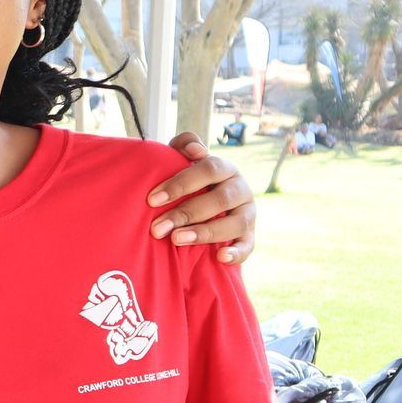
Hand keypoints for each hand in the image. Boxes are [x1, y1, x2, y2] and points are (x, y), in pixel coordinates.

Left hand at [148, 131, 255, 263]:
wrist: (202, 205)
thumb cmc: (187, 180)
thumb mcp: (182, 159)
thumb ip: (185, 145)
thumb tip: (196, 150)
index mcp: (224, 169)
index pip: (208, 170)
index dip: (180, 183)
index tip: (151, 200)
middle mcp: (240, 189)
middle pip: (219, 200)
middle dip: (186, 213)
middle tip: (157, 228)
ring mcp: (247, 213)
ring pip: (235, 223)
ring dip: (205, 232)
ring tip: (177, 240)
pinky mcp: (249, 236)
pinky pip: (248, 245)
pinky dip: (237, 252)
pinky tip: (220, 257)